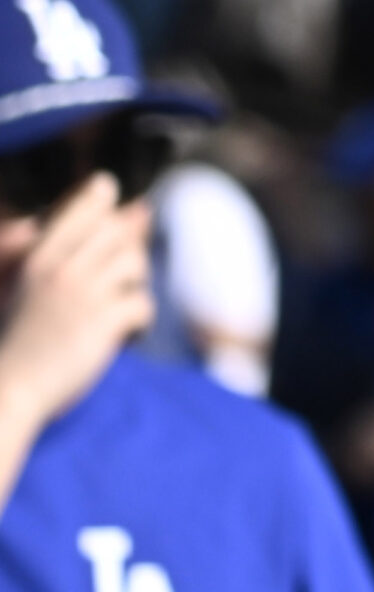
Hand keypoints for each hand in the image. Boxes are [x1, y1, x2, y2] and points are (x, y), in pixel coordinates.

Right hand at [0, 173, 154, 438]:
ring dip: (135, 282)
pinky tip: (125, 333)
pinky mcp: (102, 324)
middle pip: (118, 229)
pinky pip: (142, 303)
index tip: (109, 200)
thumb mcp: (22, 287)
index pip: (84, 207)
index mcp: (35, 258)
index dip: (104, 198)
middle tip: (116, 276)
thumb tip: (111, 214)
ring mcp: (81, 296)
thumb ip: (57, 250)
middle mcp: (59, 270)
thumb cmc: (16, 340)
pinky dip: (140, 319)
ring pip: (135, 261)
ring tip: (118, 304)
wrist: (7, 393)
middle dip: (127, 247)